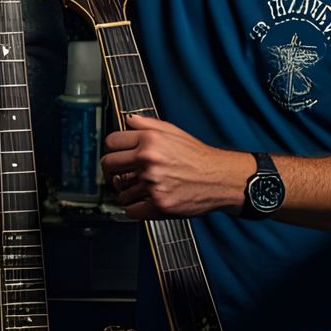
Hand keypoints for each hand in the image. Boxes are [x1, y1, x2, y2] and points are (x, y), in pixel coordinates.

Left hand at [100, 114, 253, 219]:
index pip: (111, 142)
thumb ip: (147, 124)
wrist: (221, 179)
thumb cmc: (200, 157)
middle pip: (108, 165)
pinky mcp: (159, 204)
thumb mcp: (174, 132)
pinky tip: (143, 202)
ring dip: (127, 191)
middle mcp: (148, 161)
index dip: (111, 149)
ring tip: (141, 189)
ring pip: (120, 191)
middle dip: (112, 170)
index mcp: (150, 141)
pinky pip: (130, 210)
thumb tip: (128, 120)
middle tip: (119, 174)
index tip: (115, 155)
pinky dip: (135, 208)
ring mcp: (153, 184)